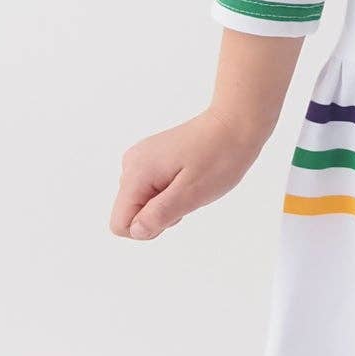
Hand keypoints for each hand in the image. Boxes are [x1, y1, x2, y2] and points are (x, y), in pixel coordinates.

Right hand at [111, 108, 270, 241]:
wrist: (234, 124)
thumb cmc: (218, 158)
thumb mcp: (191, 193)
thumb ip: (160, 214)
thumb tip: (136, 231)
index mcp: (136, 174)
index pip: (120, 224)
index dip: (149, 227)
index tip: (175, 209)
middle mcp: (131, 165)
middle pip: (131, 214)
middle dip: (160, 214)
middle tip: (188, 194)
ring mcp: (141, 159)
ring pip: (142, 203)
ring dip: (167, 203)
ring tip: (191, 183)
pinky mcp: (152, 158)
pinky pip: (151, 189)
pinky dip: (170, 191)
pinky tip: (188, 177)